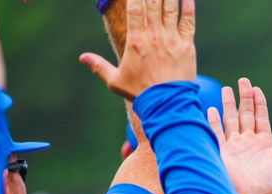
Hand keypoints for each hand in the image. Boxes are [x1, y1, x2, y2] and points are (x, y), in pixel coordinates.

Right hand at [80, 0, 195, 100]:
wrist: (167, 104)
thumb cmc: (140, 93)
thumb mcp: (115, 80)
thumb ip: (99, 66)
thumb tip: (82, 58)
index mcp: (135, 40)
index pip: (133, 7)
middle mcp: (153, 35)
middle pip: (152, 2)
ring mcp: (171, 39)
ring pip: (170, 7)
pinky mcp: (187, 46)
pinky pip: (188, 21)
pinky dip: (189, 7)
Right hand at [215, 78, 271, 193]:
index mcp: (264, 143)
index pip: (261, 117)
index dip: (259, 103)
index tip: (257, 89)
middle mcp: (248, 143)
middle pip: (245, 114)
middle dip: (244, 97)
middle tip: (243, 80)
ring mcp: (234, 147)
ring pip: (230, 120)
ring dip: (228, 104)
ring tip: (226, 88)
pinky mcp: (222, 153)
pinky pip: (217, 133)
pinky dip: (214, 121)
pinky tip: (212, 109)